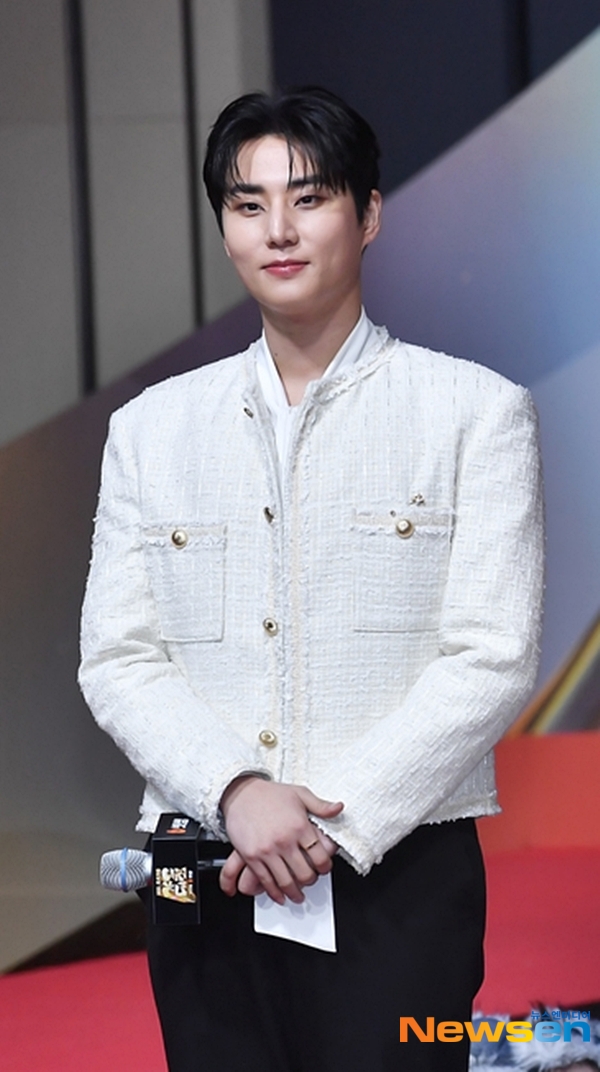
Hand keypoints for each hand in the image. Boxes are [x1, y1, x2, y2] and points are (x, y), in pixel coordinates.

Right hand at [219, 778, 341, 903]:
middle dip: (311, 881)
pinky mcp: (252, 857)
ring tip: (297, 895)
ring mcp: (267, 850)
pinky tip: (279, 895)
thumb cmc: (270, 794)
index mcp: (299, 826)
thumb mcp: (300, 793)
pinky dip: (274, 893)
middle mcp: (284, 840)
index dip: (325, 867)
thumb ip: (321, 805)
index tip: (324, 868)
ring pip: (286, 882)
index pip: (320, 857)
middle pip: (305, 874)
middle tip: (311, 880)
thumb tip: (339, 808)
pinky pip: (266, 881)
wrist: (241, 793)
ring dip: (294, 893)